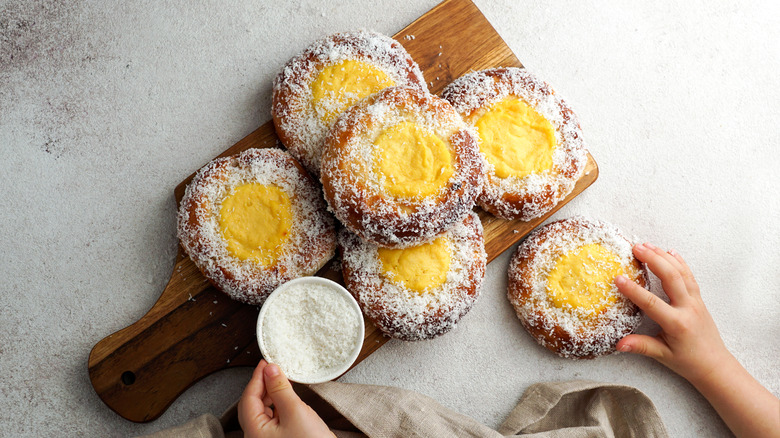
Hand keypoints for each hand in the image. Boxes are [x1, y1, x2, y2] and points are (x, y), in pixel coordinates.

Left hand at [238, 360, 334, 437]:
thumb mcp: (295, 411)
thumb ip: (280, 388)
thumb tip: (271, 369)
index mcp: (254, 432)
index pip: (248, 398)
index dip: (257, 377)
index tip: (266, 362)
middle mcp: (256, 437)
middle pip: (252, 405)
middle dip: (261, 385)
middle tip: (272, 368)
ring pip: (262, 412)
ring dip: (269, 394)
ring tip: (280, 380)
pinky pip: (272, 419)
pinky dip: (277, 404)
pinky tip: (286, 397)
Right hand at [614, 242, 730, 384]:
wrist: (715, 365)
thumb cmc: (689, 361)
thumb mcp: (662, 355)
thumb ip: (641, 346)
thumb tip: (619, 344)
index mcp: (677, 324)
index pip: (652, 303)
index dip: (634, 290)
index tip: (619, 278)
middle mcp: (688, 308)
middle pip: (671, 277)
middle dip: (653, 260)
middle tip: (636, 248)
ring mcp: (696, 301)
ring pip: (681, 272)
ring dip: (664, 256)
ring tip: (647, 245)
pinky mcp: (698, 299)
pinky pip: (689, 276)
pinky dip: (679, 262)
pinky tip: (670, 252)